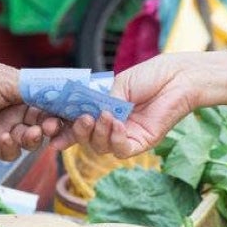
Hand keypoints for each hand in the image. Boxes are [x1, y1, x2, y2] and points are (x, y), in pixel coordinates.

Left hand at [0, 59, 61, 160]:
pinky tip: (4, 137)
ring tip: (27, 132)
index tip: (77, 116)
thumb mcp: (6, 80)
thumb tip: (65, 92)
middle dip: (53, 127)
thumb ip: (35, 89)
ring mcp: (6, 130)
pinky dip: (12, 147)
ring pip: (32, 141)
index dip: (66, 111)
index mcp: (24, 93)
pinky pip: (11, 153)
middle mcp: (18, 112)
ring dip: (33, 138)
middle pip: (47, 125)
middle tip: (51, 127)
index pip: (54, 104)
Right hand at [52, 54, 199, 157]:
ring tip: (104, 116)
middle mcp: (111, 126)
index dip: (63, 129)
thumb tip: (81, 115)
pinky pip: (121, 150)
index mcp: (102, 110)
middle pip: (86, 140)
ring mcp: (125, 136)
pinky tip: (118, 124)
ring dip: (98, 133)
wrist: (176, 77)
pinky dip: (115, 139)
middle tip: (82, 119)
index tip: (50, 131)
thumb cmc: (149, 76)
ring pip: (100, 148)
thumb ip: (98, 103)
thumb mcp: (115, 86)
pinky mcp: (141, 143)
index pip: (78, 124)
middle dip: (79, 132)